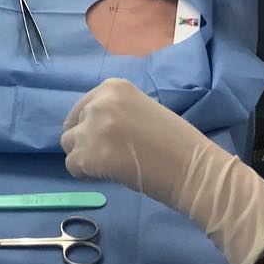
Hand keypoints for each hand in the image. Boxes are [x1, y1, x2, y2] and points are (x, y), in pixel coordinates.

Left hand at [61, 79, 263, 263]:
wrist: (195, 168)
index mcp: (112, 87)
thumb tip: (89, 126)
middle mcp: (99, 102)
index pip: (83, 107)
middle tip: (111, 157)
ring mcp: (93, 128)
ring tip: (110, 166)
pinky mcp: (92, 155)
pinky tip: (109, 176)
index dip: (91, 128)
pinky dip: (86, 174)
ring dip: (84, 157)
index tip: (109, 141)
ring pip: (68, 144)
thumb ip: (113, 112)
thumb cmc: (176, 142)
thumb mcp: (140, 110)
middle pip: (72, 125)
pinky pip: (72, 166)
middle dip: (86, 141)